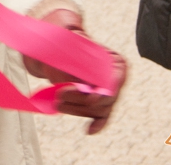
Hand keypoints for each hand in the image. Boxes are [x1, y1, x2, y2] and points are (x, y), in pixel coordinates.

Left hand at [23, 10, 127, 134]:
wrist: (52, 48)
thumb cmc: (61, 41)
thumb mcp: (65, 44)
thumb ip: (71, 61)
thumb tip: (73, 83)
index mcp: (114, 61)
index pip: (118, 79)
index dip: (109, 90)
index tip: (93, 95)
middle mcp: (114, 78)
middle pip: (106, 98)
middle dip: (82, 100)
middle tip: (60, 95)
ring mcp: (106, 93)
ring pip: (98, 110)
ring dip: (77, 109)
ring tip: (57, 101)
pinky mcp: (96, 104)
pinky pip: (100, 117)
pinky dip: (97, 124)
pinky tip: (89, 130)